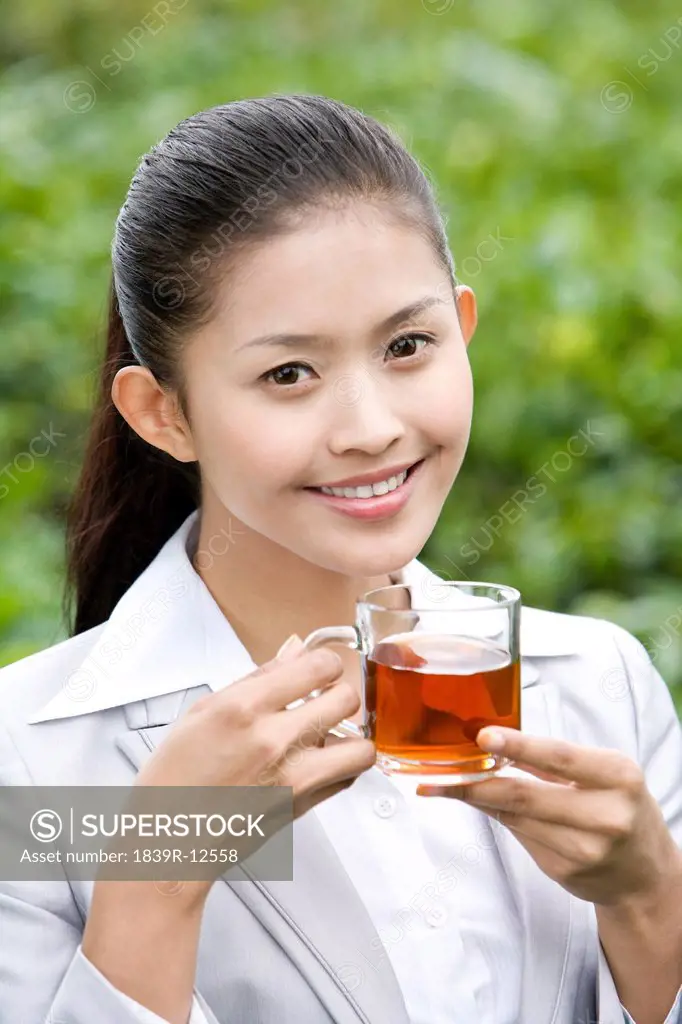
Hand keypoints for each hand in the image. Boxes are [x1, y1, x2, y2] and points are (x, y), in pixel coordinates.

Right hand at [133, 637, 374, 905]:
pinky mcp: (303, 805)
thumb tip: (295, 650)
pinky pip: (347, 778)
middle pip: (345, 699)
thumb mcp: (203, 711)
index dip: (326, 662)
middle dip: (339, 693)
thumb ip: (258, 678)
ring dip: (350, 735)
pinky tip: (321, 760)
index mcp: (243, 708)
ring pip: (360, 745)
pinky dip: (342, 766)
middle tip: (326, 698)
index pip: (317, 666)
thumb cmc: (176, 778)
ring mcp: (292, 776)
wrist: (170, 838)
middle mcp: (272, 739)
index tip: (321, 668)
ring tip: (330, 733)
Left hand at [417, 727, 681, 907]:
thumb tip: (493, 744)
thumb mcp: (605, 774)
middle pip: (525, 795)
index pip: (560, 757)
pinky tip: (491, 807)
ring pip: (515, 817)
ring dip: (477, 799)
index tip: (483, 737)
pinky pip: (520, 837)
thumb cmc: (620, 808)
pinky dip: (501, 818)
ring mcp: (585, 850)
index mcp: (618, 777)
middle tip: (439, 772)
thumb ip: (554, 761)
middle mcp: (606, 815)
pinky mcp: (564, 872)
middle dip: (475, 783)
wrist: (644, 875)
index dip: (518, 747)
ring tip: (445, 784)